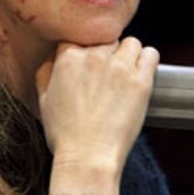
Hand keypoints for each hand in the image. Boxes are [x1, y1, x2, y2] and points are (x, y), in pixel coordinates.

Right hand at [36, 37, 158, 194]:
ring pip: (131, 43)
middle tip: (107, 74)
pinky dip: (147, 61)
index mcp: (68, 57)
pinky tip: (141, 74)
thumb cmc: (65, 134)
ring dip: (128, 55)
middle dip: (107, 53)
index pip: (80, 36)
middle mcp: (94, 56)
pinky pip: (151, 54)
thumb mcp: (42, 100)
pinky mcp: (141, 81)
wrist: (88, 158)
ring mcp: (120, 67)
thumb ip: (46, 72)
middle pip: (106, 38)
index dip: (84, 49)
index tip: (89, 64)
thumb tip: (54, 59)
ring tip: (125, 75)